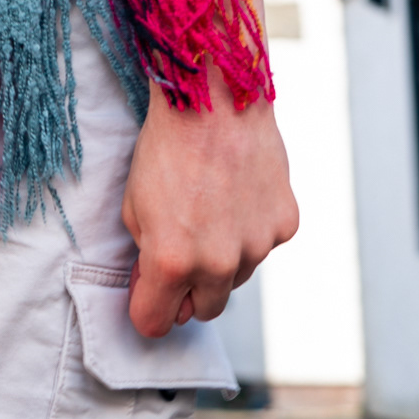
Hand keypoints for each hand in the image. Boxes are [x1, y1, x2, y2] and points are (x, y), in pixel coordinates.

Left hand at [121, 76, 297, 337]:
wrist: (214, 95)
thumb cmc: (167, 144)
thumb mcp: (134, 205)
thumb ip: (145, 256)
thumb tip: (154, 285)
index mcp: (173, 262)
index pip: (156, 323)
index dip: (147, 309)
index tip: (147, 294)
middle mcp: (219, 263)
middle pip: (203, 311)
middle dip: (186, 292)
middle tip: (178, 253)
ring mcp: (258, 246)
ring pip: (236, 279)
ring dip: (221, 260)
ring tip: (209, 209)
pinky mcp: (285, 225)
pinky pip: (263, 245)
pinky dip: (250, 231)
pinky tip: (237, 194)